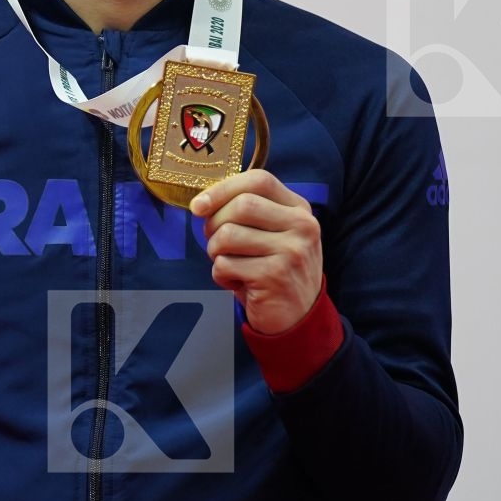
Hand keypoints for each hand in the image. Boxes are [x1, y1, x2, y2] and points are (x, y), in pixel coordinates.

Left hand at [190, 169, 322, 335]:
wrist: (299, 320)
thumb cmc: (274, 270)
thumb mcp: (273, 235)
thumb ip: (249, 212)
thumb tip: (202, 202)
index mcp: (299, 209)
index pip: (259, 180)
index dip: (224, 188)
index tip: (199, 205)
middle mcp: (301, 226)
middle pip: (241, 205)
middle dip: (215, 224)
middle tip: (215, 243)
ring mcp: (291, 251)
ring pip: (228, 235)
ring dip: (215, 252)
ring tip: (229, 264)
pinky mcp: (275, 276)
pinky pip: (225, 264)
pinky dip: (220, 275)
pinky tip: (236, 283)